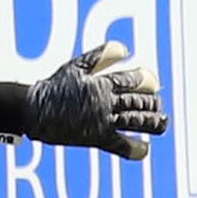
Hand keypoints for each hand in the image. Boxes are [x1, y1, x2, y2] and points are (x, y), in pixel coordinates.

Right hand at [22, 42, 167, 159]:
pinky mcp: (96, 138)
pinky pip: (120, 146)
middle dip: (152, 102)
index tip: (152, 80)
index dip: (145, 80)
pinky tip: (144, 148)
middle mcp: (105, 103)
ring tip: (162, 122)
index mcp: (101, 84)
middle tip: (157, 103)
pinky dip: (134, 149)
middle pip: (137, 102)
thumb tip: (124, 48)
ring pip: (135, 121)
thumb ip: (100, 56)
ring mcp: (102, 121)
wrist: (34, 110)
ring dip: (152, 122)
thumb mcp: (76, 66)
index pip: (131, 81)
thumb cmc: (54, 86)